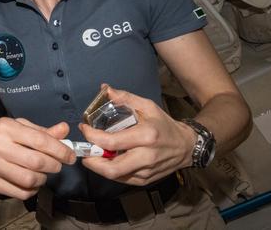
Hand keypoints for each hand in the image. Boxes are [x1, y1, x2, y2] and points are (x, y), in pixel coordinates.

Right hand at [0, 117, 76, 198]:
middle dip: (54, 165)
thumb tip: (64, 130)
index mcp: (6, 128)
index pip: (40, 141)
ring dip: (44, 178)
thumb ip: (42, 131)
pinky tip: (33, 182)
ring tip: (43, 172)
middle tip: (58, 164)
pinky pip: (20, 192)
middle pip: (36, 162)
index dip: (60, 150)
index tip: (70, 155)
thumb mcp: (17, 126)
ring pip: (29, 179)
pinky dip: (33, 189)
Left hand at [79, 84, 194, 185]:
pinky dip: (109, 170)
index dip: (92, 136)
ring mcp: (146, 172)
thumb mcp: (147, 106)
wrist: (186, 146)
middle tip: (84, 149)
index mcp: (146, 136)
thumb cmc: (164, 124)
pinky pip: (121, 179)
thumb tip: (105, 89)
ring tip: (93, 153)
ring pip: (115, 176)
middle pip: (111, 168)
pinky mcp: (145, 180)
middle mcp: (146, 157)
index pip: (111, 141)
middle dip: (91, 160)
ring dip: (98, 166)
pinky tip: (106, 160)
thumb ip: (125, 97)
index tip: (84, 128)